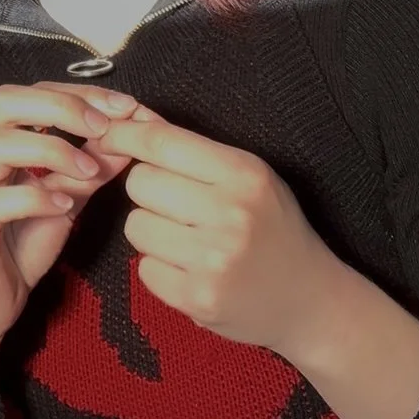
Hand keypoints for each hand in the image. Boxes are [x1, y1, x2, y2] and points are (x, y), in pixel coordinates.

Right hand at [0, 81, 137, 347]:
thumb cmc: (19, 246)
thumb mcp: (64, 199)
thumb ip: (89, 167)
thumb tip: (130, 136)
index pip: (28, 93)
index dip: (76, 93)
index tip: (122, 106)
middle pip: (5, 103)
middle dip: (62, 107)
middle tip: (106, 126)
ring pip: (0, 145)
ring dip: (55, 150)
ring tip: (91, 170)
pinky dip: (36, 197)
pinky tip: (65, 206)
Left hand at [93, 104, 342, 355]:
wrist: (310, 300)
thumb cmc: (272, 227)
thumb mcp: (247, 176)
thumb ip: (191, 149)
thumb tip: (132, 117)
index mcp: (244, 174)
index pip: (162, 143)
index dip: (125, 135)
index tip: (108, 135)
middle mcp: (231, 214)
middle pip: (139, 183)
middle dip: (147, 190)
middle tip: (177, 205)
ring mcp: (214, 259)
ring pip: (135, 225)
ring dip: (150, 230)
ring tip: (186, 238)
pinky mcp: (198, 298)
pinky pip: (143, 268)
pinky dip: (158, 267)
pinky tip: (190, 269)